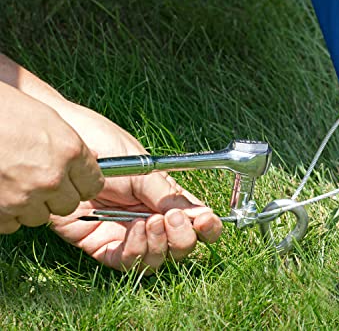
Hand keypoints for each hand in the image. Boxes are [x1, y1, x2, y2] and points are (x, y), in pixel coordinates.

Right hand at [0, 83, 103, 233]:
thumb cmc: (8, 112)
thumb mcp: (51, 120)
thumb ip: (71, 146)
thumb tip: (90, 158)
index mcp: (70, 153)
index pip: (93, 186)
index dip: (84, 183)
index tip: (77, 181)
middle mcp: (51, 179)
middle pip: (68, 206)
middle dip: (58, 196)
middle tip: (43, 180)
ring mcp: (23, 197)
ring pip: (40, 217)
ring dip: (32, 205)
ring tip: (18, 181)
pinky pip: (12, 223)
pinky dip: (8, 213)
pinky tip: (3, 190)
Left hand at [51, 101, 222, 270]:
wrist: (63, 149)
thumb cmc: (104, 146)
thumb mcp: (141, 165)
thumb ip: (165, 192)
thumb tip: (195, 213)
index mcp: (165, 195)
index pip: (195, 218)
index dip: (207, 227)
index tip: (207, 222)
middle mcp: (150, 217)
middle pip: (179, 246)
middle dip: (182, 239)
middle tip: (172, 220)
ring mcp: (126, 233)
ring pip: (154, 260)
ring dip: (159, 245)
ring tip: (149, 222)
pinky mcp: (101, 244)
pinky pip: (125, 262)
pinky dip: (135, 253)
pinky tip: (134, 231)